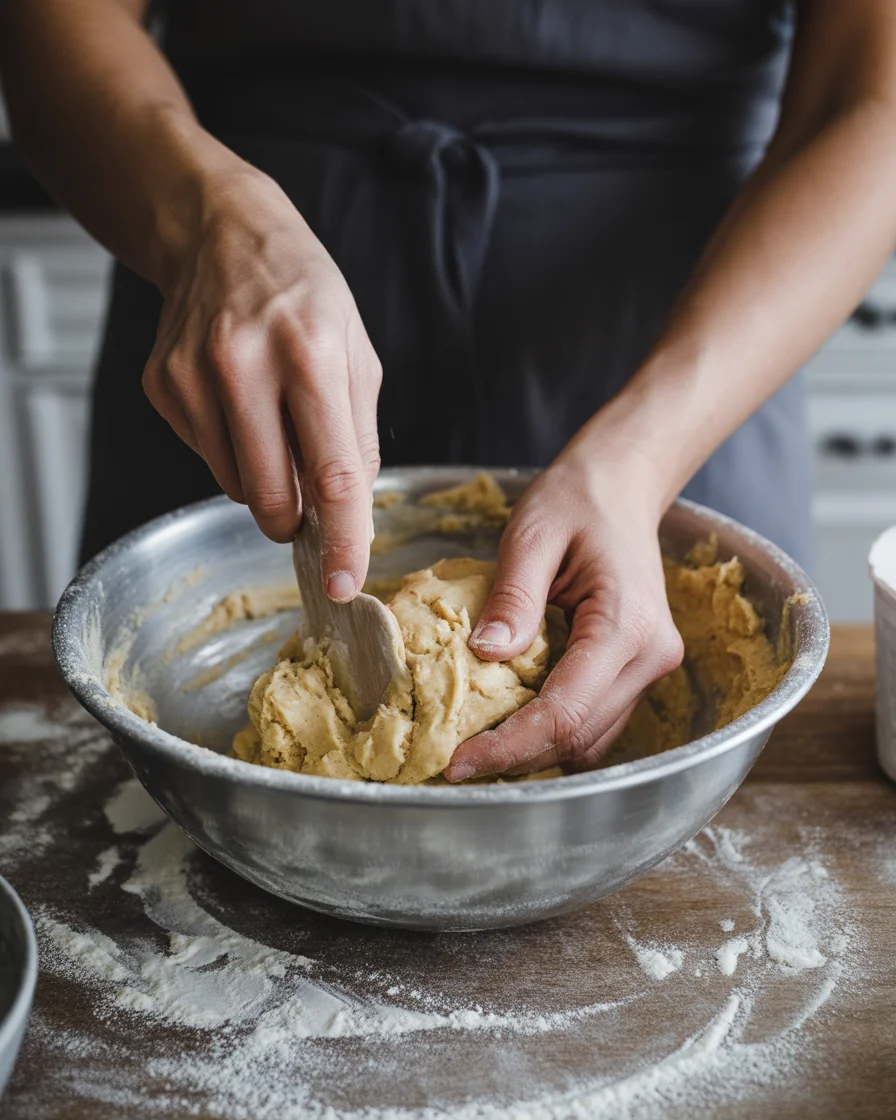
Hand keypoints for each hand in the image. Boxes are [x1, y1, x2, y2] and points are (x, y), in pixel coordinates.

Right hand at [142, 166, 381, 600]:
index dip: (343, 540)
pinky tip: (238, 402)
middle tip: (309, 505)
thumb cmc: (304, 296)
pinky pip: (205, 457)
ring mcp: (193, 376)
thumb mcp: (357, 354)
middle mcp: (244, 364)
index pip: (332, 475)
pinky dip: (231, 450)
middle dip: (296, 521)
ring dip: (264, 480)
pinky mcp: (162, 385)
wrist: (222, 234)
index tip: (346, 584)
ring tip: (272, 419)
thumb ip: (358, 438)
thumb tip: (351, 512)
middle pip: (272, 497)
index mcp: (310, 354)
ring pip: (235, 486)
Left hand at [443, 449, 683, 779]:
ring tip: (477, 751)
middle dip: (518, 758)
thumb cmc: (577, 500)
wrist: (622, 487)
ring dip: (536, 752)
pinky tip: (511, 726)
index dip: (510, 746)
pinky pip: (595, 720)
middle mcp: (650, 656)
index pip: (566, 712)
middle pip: (580, 736)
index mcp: (626, 625)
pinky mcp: (636, 670)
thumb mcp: (533, 533)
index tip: (458, 761)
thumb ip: (514, 596)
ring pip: (591, 739)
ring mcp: (650, 667)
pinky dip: (554, 733)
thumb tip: (487, 655)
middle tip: (455, 765)